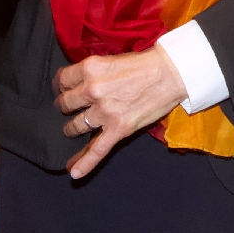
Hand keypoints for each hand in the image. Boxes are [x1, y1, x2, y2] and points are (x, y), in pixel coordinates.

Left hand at [53, 50, 187, 178]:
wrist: (170, 74)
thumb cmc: (144, 64)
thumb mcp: (111, 59)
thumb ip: (92, 71)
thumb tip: (77, 81)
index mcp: (90, 69)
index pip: (62, 79)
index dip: (62, 85)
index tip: (63, 88)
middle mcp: (93, 90)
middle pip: (65, 103)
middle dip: (66, 106)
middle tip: (71, 107)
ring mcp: (105, 112)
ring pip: (75, 125)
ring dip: (72, 128)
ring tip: (74, 128)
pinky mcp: (118, 129)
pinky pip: (97, 149)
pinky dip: (85, 163)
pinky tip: (75, 173)